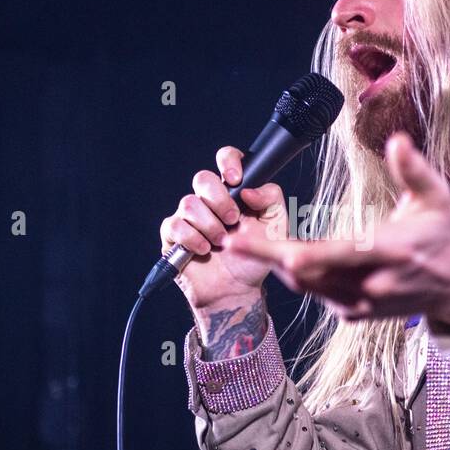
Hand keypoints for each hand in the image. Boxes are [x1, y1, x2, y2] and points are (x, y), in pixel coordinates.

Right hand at [158, 145, 288, 311]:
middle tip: (233, 221)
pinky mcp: (173, 235)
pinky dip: (193, 238)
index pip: (226, 160)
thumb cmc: (255, 256)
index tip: (236, 178)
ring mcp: (189, 217)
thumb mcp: (276, 228)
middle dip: (219, 200)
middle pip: (203, 178)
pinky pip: (175, 225)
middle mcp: (208, 200)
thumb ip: (272, 200)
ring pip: (189, 203)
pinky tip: (205, 250)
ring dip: (210, 225)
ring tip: (222, 243)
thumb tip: (248, 189)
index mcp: (233, 192)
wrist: (238, 290)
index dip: (228, 162)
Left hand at [224, 131, 449, 329]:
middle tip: (232, 241)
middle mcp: (373, 284)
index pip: (343, 255)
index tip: (280, 249)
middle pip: (310, 274)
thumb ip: (413, 169)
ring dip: (274, 265)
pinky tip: (275, 255)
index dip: (309, 255)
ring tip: (241, 243)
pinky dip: (295, 275)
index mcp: (391, 252)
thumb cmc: (443, 235)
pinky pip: (316, 294)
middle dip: (268, 257)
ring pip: (306, 286)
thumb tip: (397, 141)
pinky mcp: (354, 313)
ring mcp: (362, 302)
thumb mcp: (435, 197)